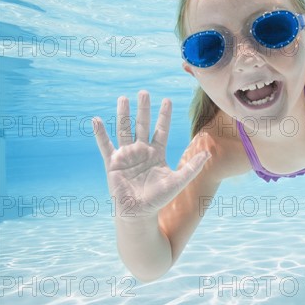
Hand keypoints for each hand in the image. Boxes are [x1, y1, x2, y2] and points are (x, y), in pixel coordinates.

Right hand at [92, 91, 209, 218]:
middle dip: (143, 109)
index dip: (164, 115)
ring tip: (123, 98)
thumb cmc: (159, 198)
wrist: (139, 213)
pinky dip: (100, 133)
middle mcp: (141, 150)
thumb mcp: (178, 181)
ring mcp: (126, 155)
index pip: (161, 129)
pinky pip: (105, 145)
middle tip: (144, 92)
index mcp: (157, 153)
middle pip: (142, 125)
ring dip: (123, 114)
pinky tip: (96, 120)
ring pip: (124, 130)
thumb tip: (208, 153)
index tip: (167, 99)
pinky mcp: (113, 163)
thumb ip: (192, 167)